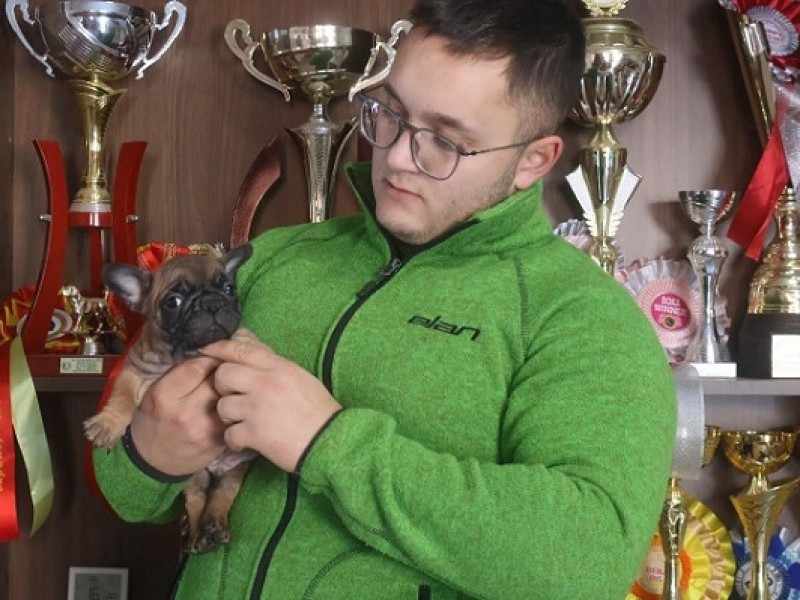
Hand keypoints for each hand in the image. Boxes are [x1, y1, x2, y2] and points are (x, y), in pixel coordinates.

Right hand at [129, 355, 226, 476]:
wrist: (153, 461)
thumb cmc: (155, 418)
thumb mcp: (156, 391)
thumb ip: (181, 373)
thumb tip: (212, 352)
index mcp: (165, 395)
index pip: (199, 365)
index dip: (210, 357)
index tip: (213, 357)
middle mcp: (185, 411)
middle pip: (219, 379)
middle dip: (227, 371)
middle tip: (228, 369)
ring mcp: (205, 428)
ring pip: (232, 396)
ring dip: (236, 387)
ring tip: (234, 384)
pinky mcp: (220, 440)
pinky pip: (237, 414)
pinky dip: (239, 405)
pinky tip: (236, 402)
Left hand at [201, 328, 341, 472]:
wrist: (331, 441)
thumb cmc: (318, 410)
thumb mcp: (299, 377)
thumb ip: (272, 362)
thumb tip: (245, 341)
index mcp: (279, 367)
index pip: (241, 349)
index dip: (219, 348)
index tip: (206, 351)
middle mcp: (266, 383)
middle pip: (223, 374)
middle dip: (222, 387)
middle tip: (233, 397)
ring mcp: (258, 408)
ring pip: (222, 405)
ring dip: (228, 416)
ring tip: (242, 422)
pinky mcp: (255, 434)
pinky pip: (229, 434)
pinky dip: (235, 439)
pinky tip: (247, 440)